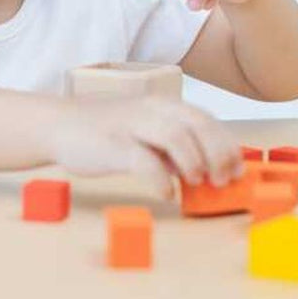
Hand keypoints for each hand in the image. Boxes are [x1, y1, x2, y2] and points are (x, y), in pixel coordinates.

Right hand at [49, 94, 244, 199]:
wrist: (60, 125)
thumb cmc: (108, 132)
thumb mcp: (147, 134)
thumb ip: (175, 149)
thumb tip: (209, 171)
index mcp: (164, 105)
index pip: (206, 120)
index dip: (227, 145)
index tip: (237, 169)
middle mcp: (152, 109)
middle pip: (198, 125)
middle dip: (218, 154)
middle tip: (222, 181)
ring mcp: (132, 125)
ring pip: (176, 137)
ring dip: (194, 163)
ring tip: (197, 183)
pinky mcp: (113, 145)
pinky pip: (144, 161)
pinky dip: (161, 180)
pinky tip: (166, 193)